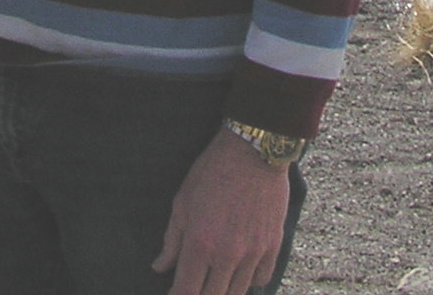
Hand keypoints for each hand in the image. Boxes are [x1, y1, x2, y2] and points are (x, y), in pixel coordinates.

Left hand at [152, 127, 290, 294]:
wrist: (253, 152)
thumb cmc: (212, 172)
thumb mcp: (182, 202)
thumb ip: (172, 240)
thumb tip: (160, 267)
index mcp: (200, 243)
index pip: (186, 291)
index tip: (173, 293)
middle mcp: (227, 254)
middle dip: (199, 294)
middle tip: (193, 285)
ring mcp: (253, 252)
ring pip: (237, 292)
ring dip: (223, 290)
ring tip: (214, 280)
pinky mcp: (273, 245)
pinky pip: (261, 279)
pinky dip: (248, 280)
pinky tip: (239, 270)